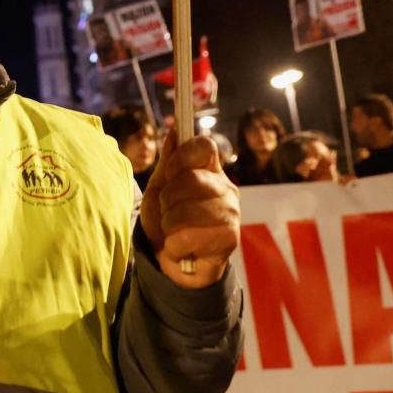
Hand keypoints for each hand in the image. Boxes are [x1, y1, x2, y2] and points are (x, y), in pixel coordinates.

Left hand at [140, 129, 239, 288]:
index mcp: (210, 170)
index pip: (204, 146)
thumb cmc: (166, 220)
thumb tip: (174, 130)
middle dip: (168, 199)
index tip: (169, 174)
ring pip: (187, 210)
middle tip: (168, 212)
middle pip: (191, 179)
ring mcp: (231, 213)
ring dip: (169, 224)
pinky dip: (174, 245)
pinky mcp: (230, 238)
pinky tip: (180, 248)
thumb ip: (168, 161)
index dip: (181, 157)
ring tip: (173, 231)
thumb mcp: (161, 188)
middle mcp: (226, 188)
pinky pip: (189, 236)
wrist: (171, 262)